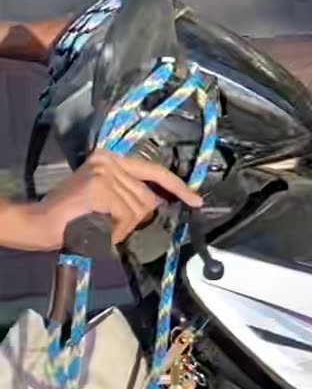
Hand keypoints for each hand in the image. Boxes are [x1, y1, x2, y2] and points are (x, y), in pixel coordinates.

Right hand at [34, 150, 203, 247]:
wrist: (39, 223)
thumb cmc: (73, 215)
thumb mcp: (108, 199)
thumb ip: (133, 194)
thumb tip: (160, 200)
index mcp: (112, 158)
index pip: (154, 170)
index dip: (177, 187)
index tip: (196, 200)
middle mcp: (109, 159)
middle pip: (147, 196)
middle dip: (135, 218)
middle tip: (108, 224)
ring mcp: (105, 171)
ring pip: (138, 209)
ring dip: (122, 226)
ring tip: (98, 225)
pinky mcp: (100, 187)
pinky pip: (126, 216)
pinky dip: (116, 230)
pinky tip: (97, 228)